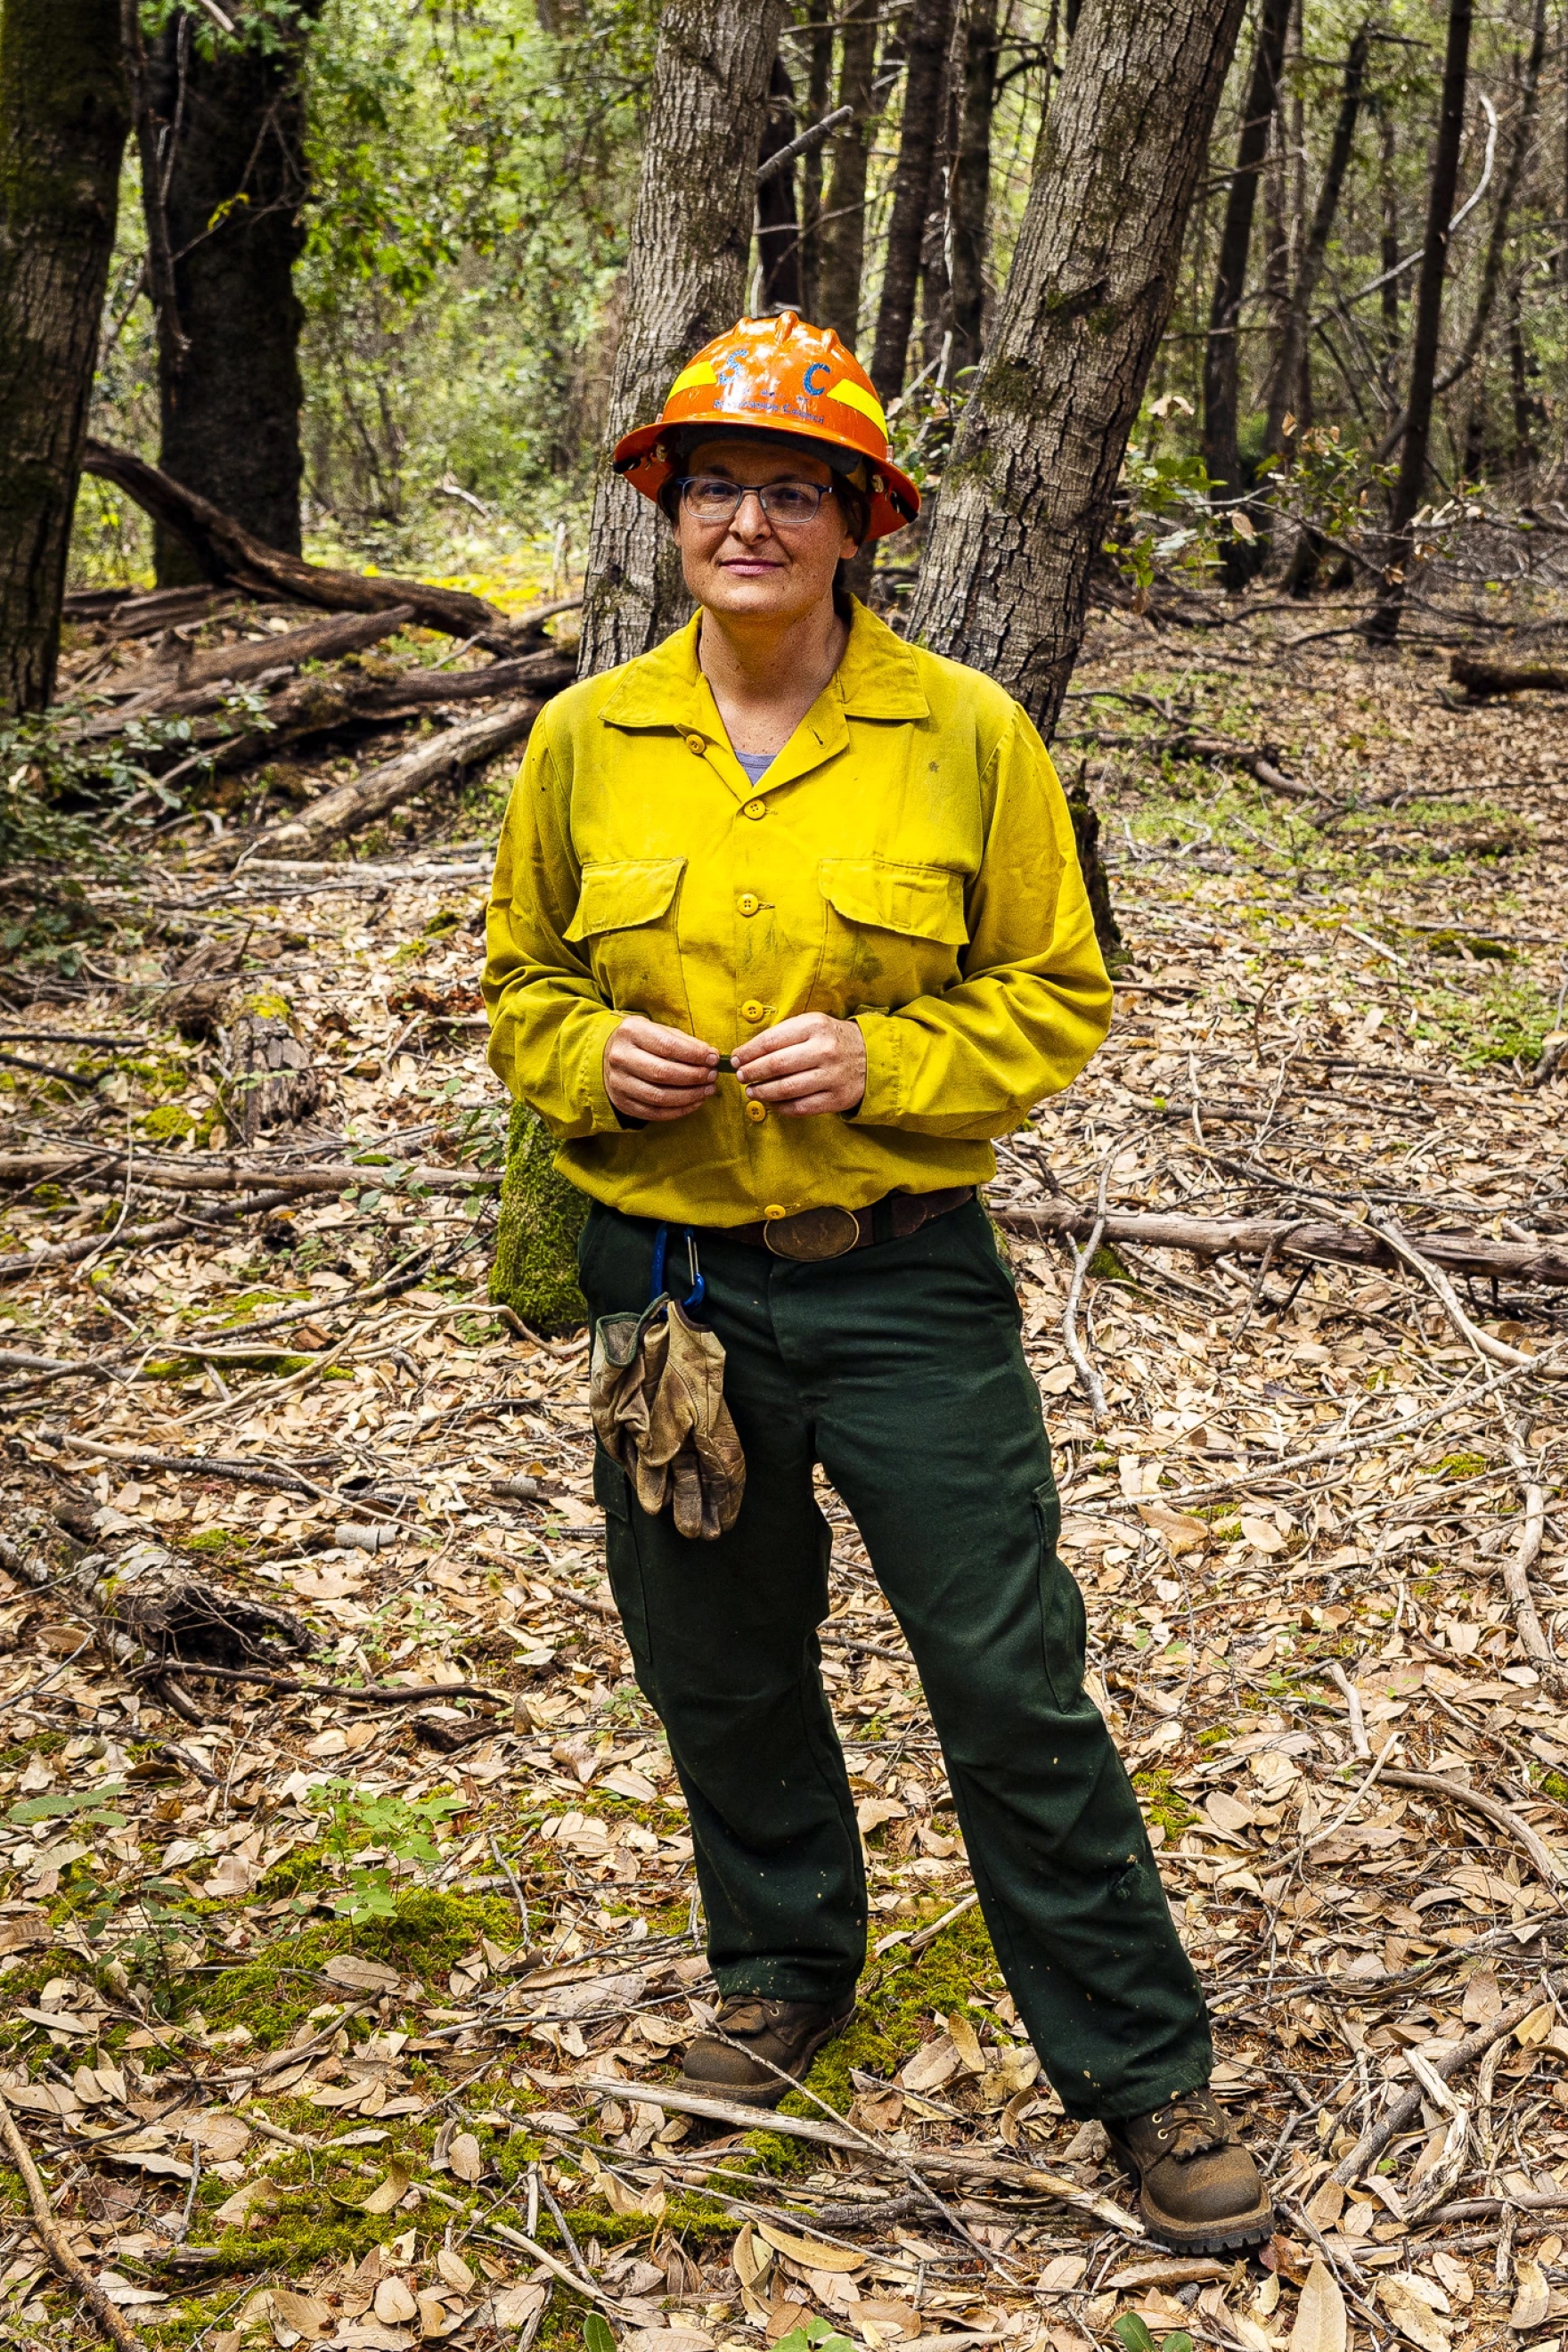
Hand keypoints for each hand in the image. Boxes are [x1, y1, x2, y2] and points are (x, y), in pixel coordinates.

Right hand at [604, 1016, 717, 1121]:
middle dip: (694, 1076)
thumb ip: (684, 1041)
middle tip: (712, 1076)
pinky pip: (654, 1113)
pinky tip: (695, 1102)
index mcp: (631, 1032)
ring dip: (689, 1096)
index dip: (694, 1054)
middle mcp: (620, 1057)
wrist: (610, 1055)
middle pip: (662, 1073)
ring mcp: (618, 1082)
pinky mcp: (621, 1102)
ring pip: (659, 1097)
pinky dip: (679, 1111)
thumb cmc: (643, 1041)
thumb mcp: (659, 1030)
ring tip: (707, 1090)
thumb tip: (711, 1056)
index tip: (713, 1059)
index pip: (667, 1045)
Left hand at [731, 1012, 865, 1115]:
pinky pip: (801, 1107)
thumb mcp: (812, 1024)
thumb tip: (747, 1053)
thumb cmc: (833, 1039)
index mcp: (815, 1026)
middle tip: (740, 1076)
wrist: (873, 1056)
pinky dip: (781, 1107)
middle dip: (752, 1072)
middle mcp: (824, 1050)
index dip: (748, 1052)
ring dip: (763, 1091)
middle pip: (776, 1065)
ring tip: (751, 1091)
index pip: (771, 1040)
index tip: (736, 1058)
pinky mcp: (837, 1098)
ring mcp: (832, 1076)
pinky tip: (772, 1103)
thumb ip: (783, 1035)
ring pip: (786, 1089)